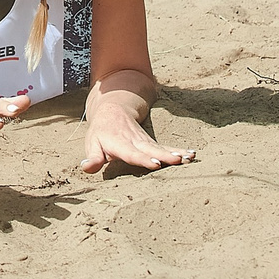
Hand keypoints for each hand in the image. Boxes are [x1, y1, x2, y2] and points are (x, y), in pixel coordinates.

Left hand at [80, 107, 196, 174]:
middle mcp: (136, 142)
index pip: (132, 153)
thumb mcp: (92, 144)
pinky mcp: (152, 143)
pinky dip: (179, 150)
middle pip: (151, 149)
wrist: (113, 110)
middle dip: (164, 155)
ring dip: (176, 152)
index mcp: (120, 144)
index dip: (143, 159)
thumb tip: (86, 168)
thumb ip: (92, 158)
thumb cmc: (101, 133)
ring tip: (189, 157)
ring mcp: (146, 141)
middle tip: (177, 160)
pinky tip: (192, 154)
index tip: (155, 164)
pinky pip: (166, 147)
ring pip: (162, 147)